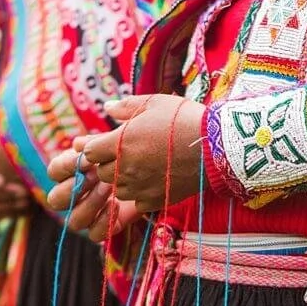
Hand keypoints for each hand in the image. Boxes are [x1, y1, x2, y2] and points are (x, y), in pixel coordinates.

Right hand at [47, 147, 147, 241]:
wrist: (154, 171)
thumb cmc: (130, 153)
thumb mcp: (115, 143)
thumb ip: (97, 143)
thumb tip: (78, 145)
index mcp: (70, 173)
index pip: (54, 172)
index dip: (66, 166)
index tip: (88, 159)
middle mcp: (73, 198)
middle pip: (56, 200)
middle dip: (75, 187)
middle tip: (95, 175)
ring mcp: (87, 215)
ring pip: (74, 220)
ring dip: (90, 204)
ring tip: (108, 188)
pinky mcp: (104, 228)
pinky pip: (94, 234)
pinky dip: (104, 222)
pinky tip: (117, 205)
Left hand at [68, 95, 206, 212]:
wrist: (217, 146)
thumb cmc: (185, 119)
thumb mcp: (155, 103)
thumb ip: (126, 106)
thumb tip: (107, 107)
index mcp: (120, 142)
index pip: (89, 153)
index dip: (97, 148)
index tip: (108, 144)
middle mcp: (125, 168)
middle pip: (101, 172)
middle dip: (109, 163)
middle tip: (128, 153)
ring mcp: (138, 187)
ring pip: (117, 189)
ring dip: (123, 179)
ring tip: (143, 166)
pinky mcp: (153, 200)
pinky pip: (136, 202)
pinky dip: (141, 193)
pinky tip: (155, 179)